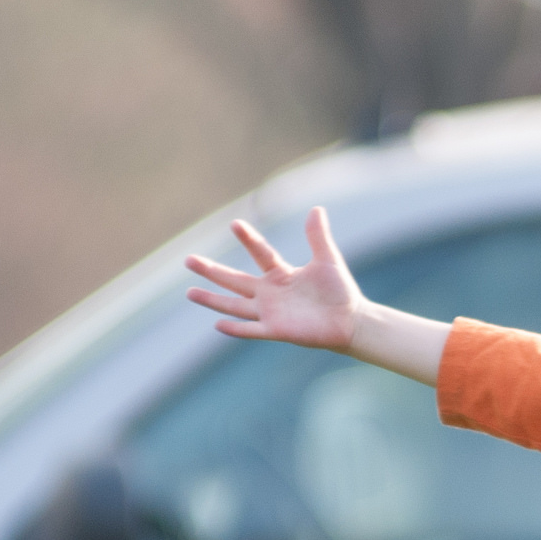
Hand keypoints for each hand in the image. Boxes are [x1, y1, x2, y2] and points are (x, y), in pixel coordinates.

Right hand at [185, 207, 360, 350]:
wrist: (352, 323)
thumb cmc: (340, 292)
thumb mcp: (328, 260)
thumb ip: (318, 237)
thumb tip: (317, 208)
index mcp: (280, 274)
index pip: (260, 253)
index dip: (249, 239)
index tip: (235, 224)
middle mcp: (270, 293)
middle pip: (235, 280)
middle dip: (212, 270)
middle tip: (188, 260)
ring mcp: (271, 312)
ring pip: (235, 305)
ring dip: (213, 299)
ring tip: (189, 292)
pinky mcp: (278, 330)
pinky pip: (253, 329)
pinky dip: (236, 328)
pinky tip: (217, 324)